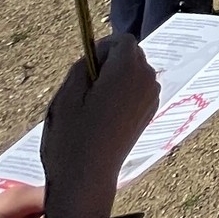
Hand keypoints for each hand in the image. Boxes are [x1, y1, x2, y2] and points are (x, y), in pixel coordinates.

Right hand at [40, 33, 159, 217]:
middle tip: (85, 90)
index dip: (102, 48)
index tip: (85, 69)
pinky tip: (104, 117)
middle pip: (130, 54)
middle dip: (109, 63)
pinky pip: (137, 89)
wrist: (88, 177)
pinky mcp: (150, 111)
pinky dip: (123, 93)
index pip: (122, 40)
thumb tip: (95, 55)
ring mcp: (152, 96)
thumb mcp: (66, 95)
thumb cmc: (72, 137)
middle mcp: (147, 78)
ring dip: (115, 79)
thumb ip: (83, 65)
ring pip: (134, 72)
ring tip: (92, 107)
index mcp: (127, 69)